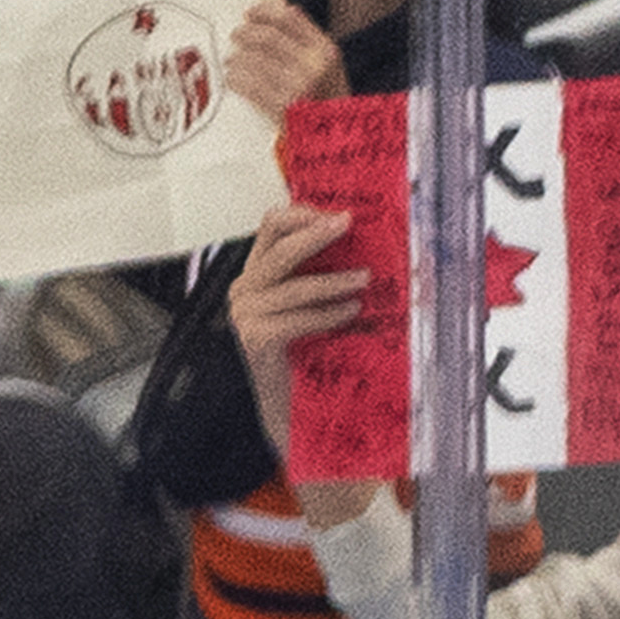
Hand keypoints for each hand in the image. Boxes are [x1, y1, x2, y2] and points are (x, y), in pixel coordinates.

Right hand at [227, 196, 364, 375]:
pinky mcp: (256, 338)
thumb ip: (326, 283)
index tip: (336, 214)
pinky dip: (327, 314)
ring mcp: (247, 313)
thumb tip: (372, 263)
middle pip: (279, 248)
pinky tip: (351, 311)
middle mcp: (247, 288)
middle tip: (348, 224)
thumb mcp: (312, 309)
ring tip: (364, 278)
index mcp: (259, 274)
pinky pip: (296, 319)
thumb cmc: (302, 355)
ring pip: (293, 285)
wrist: (283, 404)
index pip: (271, 228)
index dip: (300, 215)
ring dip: (334, 280)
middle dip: (315, 234)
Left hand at [228, 0, 346, 117]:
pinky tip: (233, 79)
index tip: (249, 13)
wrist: (337, 141)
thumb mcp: (331, 66)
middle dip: (244, 34)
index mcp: (326, 51)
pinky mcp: (281, 107)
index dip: (263, 12)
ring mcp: (298, 86)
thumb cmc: (328, 101)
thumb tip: (286, 8)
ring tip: (232, 61)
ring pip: (252, 59)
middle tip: (235, 36)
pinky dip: (235, 79)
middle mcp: (314, 66)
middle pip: (266, 37)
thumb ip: (310, 39)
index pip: (288, 18)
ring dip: (236, 58)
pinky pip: (247, 84)